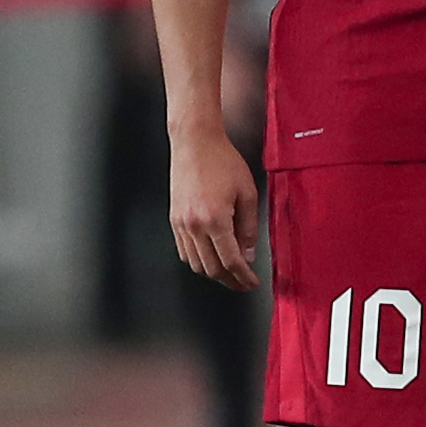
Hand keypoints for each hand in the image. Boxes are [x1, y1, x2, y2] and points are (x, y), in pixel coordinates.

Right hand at [169, 129, 261, 290]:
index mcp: (215, 219)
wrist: (195, 143)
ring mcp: (181, 224)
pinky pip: (184, 251)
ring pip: (195, 263)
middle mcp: (194, 225)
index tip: (251, 283)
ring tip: (230, 273)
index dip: (243, 277)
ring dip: (213, 273)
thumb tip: (248, 254)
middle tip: (243, 283)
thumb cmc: (223, 161)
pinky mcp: (174, 220)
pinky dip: (198, 260)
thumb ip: (248, 227)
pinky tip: (210, 258)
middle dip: (229, 281)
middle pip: (211, 268)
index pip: (230, 261)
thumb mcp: (247, 193)